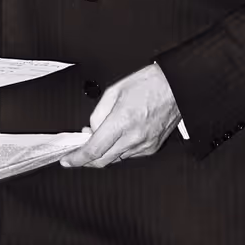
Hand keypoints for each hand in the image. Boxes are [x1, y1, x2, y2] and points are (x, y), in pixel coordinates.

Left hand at [60, 63, 180, 168]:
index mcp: (122, 121)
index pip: (94, 149)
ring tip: (103, 134)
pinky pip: (129, 154)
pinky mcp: (152, 148)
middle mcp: (134, 138)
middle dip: (87, 159)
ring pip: (116, 158)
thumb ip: (98, 112)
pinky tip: (119, 135)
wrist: (176, 87)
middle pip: (103, 160)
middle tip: (79, 150)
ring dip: (105, 151)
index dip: (77, 158)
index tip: (67, 160)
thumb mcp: (114, 90)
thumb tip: (92, 129)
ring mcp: (144, 146)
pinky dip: (119, 148)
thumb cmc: (148, 83)